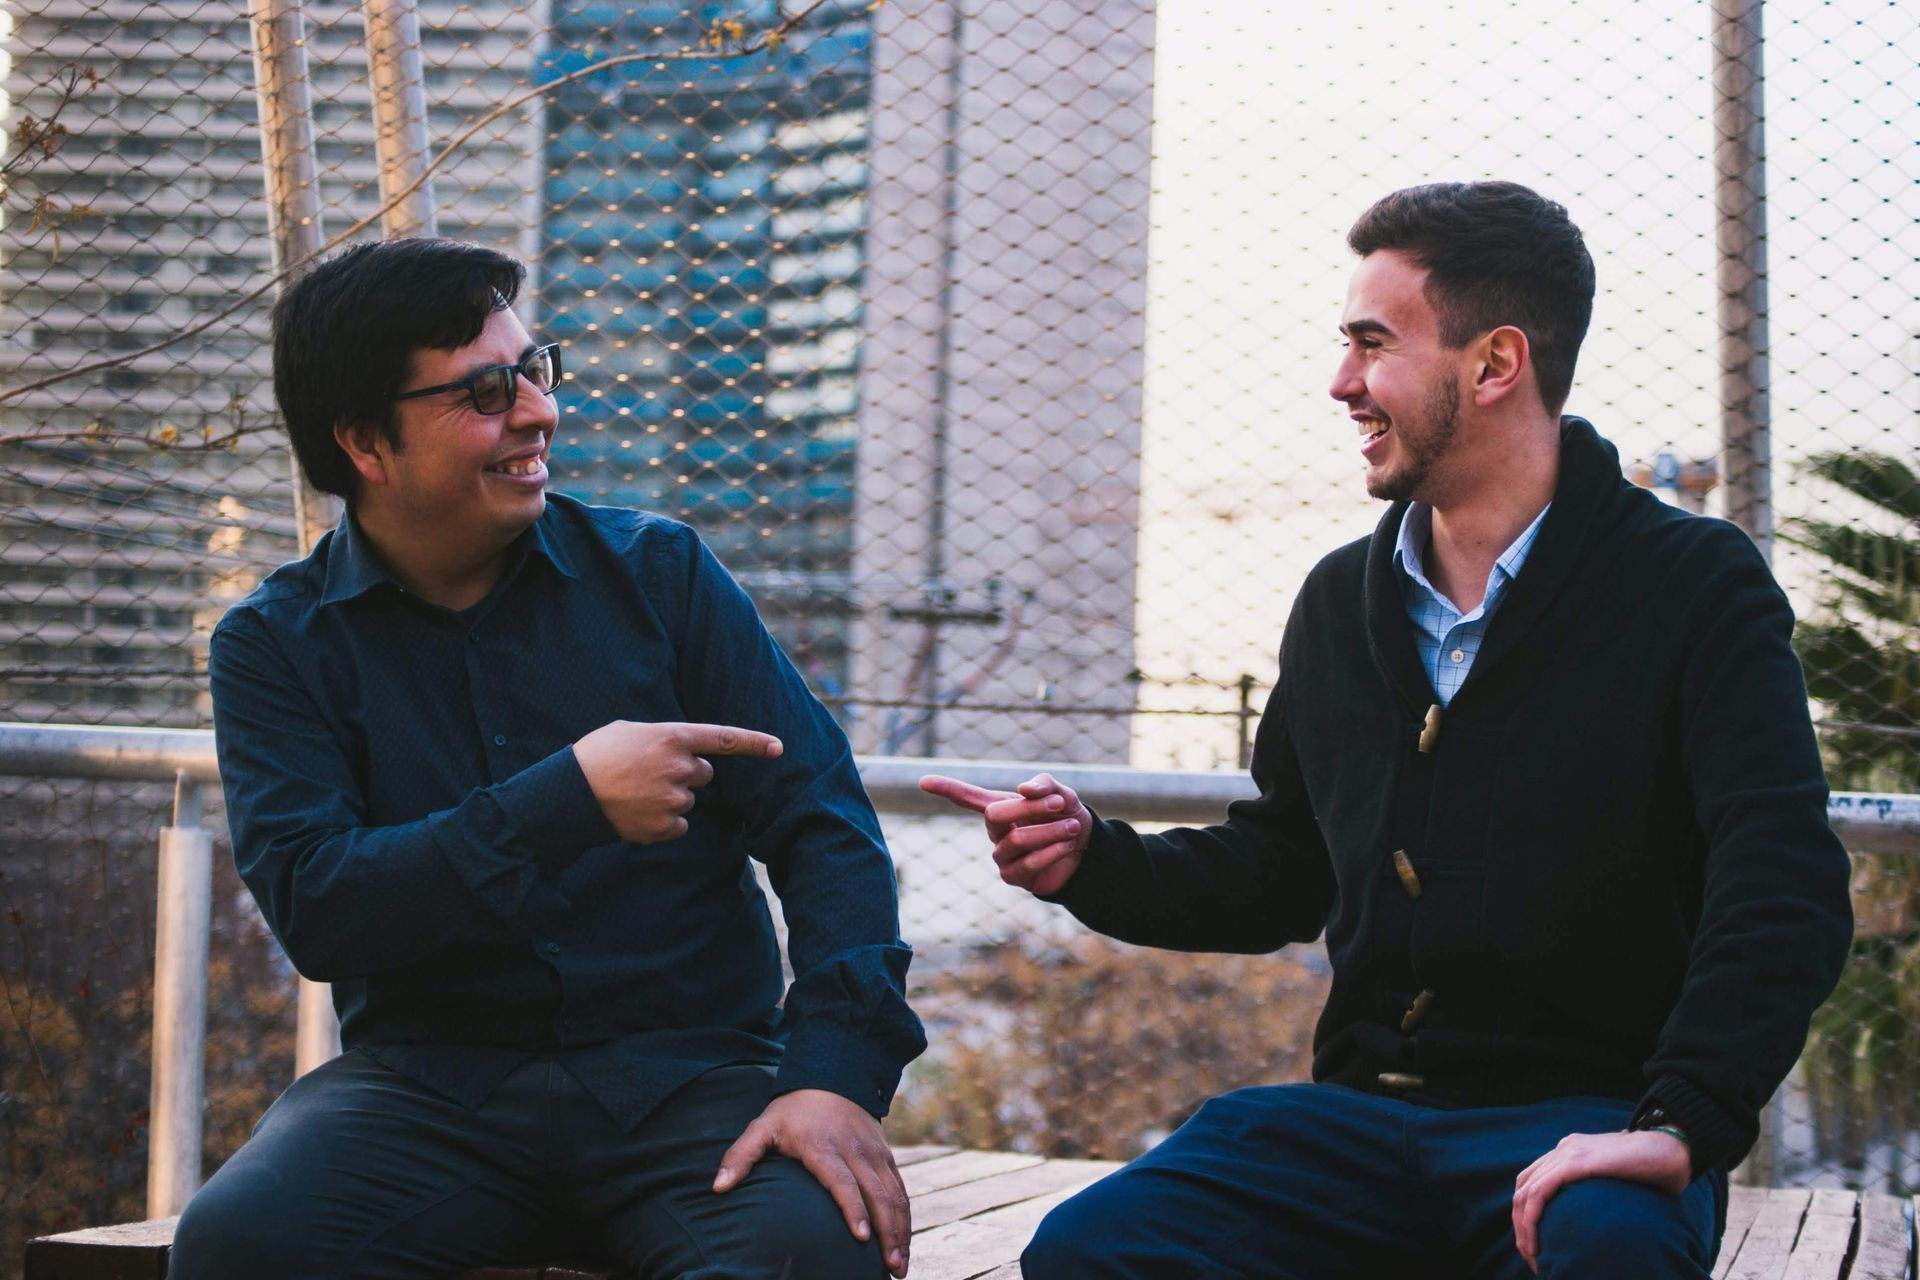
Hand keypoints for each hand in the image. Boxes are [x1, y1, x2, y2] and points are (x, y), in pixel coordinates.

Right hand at [573, 721, 781, 843]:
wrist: (571, 794)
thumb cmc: (598, 755)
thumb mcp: (631, 731)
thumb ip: (665, 738)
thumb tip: (682, 750)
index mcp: (672, 737)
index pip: (723, 739)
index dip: (754, 743)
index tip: (778, 748)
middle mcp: (679, 767)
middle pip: (705, 774)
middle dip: (686, 774)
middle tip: (651, 773)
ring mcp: (674, 798)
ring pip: (690, 800)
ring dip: (670, 798)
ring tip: (636, 793)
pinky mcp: (666, 826)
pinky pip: (680, 825)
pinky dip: (664, 822)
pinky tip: (638, 812)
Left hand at [713, 1088, 910, 1277]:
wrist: (832, 1076)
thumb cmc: (792, 1111)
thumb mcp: (762, 1127)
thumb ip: (741, 1156)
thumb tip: (717, 1188)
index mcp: (824, 1149)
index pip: (843, 1183)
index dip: (853, 1210)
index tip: (860, 1238)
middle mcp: (855, 1152)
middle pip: (877, 1196)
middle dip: (887, 1234)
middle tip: (891, 1270)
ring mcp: (874, 1155)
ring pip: (895, 1196)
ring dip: (900, 1231)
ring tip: (900, 1267)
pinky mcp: (885, 1156)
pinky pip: (900, 1189)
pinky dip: (905, 1217)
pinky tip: (903, 1243)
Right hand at [918, 772, 1091, 896]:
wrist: (1086, 849)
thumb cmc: (1066, 817)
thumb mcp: (1061, 794)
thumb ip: (1043, 785)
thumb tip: (1022, 790)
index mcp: (1000, 806)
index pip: (966, 797)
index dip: (946, 788)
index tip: (922, 781)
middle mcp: (995, 831)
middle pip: (994, 814)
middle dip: (1030, 807)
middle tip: (1059, 804)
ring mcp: (1001, 855)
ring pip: (1015, 839)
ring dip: (1049, 831)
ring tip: (1071, 827)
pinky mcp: (1012, 876)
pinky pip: (1027, 863)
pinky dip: (1052, 851)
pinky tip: (1066, 845)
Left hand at [1511, 1129, 1691, 1271]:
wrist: (1674, 1148)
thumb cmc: (1655, 1170)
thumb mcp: (1618, 1180)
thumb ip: (1600, 1192)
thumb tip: (1600, 1223)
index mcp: (1571, 1152)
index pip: (1532, 1182)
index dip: (1526, 1214)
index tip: (1536, 1244)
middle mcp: (1564, 1149)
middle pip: (1523, 1188)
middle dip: (1521, 1225)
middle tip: (1530, 1256)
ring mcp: (1569, 1152)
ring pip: (1527, 1192)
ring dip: (1524, 1228)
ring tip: (1533, 1255)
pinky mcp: (1578, 1162)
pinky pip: (1541, 1190)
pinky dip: (1532, 1217)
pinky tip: (1536, 1241)